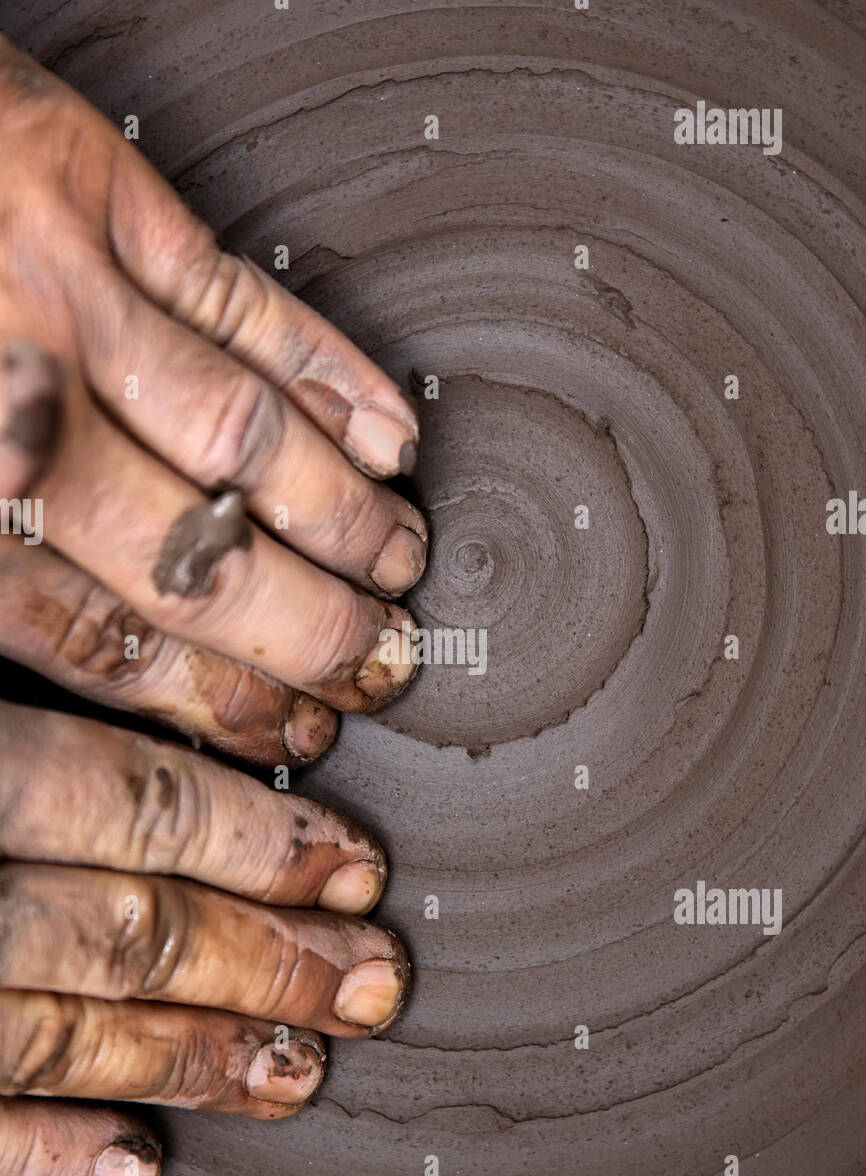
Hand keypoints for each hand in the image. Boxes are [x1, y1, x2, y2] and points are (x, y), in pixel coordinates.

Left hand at [0, 37, 426, 763]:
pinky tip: (391, 431)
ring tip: (403, 563)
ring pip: (247, 441)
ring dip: (345, 517)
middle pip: (201, 560)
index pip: (108, 639)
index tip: (292, 731)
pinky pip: (245, 307)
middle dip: (312, 632)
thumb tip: (100, 653)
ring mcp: (60, 296)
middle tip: (380, 666)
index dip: (217, 697)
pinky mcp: (96, 193)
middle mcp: (10, 413)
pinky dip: (336, 377)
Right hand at [0, 702, 408, 1175]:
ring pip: (67, 1035)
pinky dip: (49, 1150)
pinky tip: (138, 1160)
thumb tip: (167, 682)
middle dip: (270, 958)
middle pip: (133, 928)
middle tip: (370, 976)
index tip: (356, 860)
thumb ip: (54, 694)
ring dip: (194, 1056)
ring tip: (294, 1069)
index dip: (265, 838)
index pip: (140, 801)